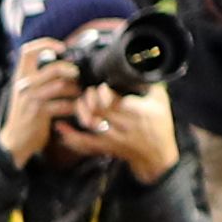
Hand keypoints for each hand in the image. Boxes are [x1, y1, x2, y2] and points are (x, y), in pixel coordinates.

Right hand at [0, 39, 78, 164]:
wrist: (15, 140)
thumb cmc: (27, 114)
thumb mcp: (28, 92)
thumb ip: (40, 78)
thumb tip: (65, 64)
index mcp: (20, 76)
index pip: (27, 51)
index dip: (45, 43)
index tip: (61, 47)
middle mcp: (23, 85)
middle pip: (52, 68)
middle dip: (71, 70)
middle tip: (78, 76)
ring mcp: (30, 99)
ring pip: (61, 86)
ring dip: (76, 90)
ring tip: (81, 95)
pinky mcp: (38, 113)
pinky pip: (63, 105)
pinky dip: (73, 106)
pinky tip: (76, 110)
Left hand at [55, 78, 179, 180]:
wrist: (157, 156)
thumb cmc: (160, 125)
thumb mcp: (161, 101)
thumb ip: (149, 84)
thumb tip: (138, 65)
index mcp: (138, 112)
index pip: (116, 101)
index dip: (103, 92)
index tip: (101, 85)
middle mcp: (124, 125)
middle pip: (99, 110)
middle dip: (88, 97)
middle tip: (88, 91)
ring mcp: (113, 138)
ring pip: (89, 124)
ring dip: (80, 111)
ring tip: (78, 102)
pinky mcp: (105, 147)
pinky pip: (83, 143)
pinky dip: (70, 135)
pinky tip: (61, 126)